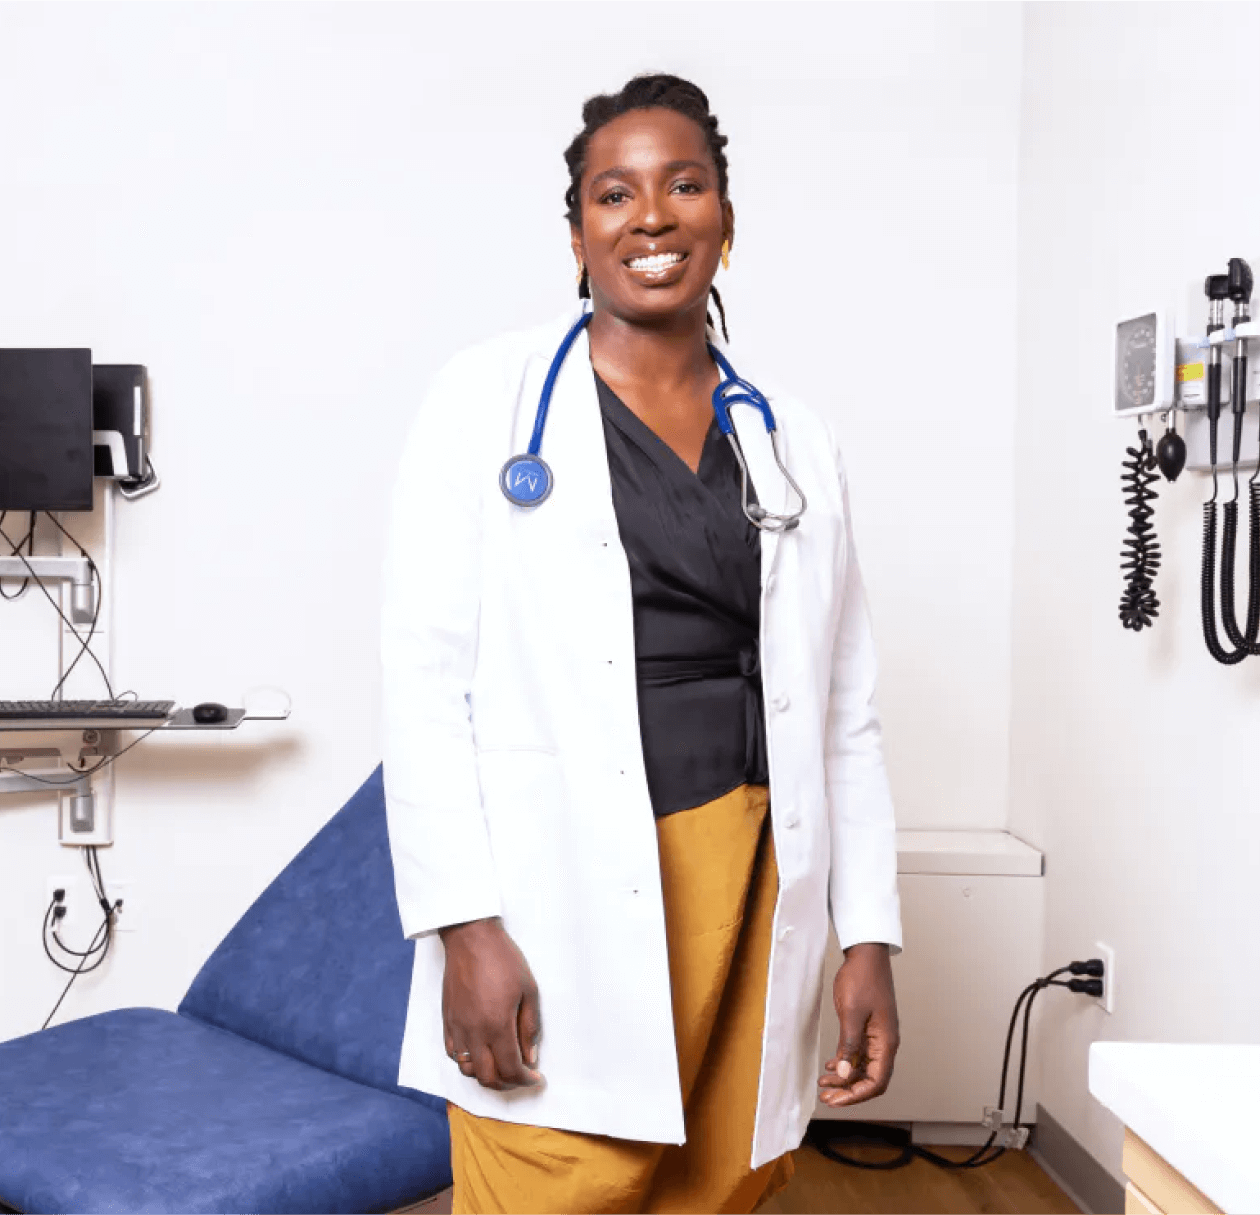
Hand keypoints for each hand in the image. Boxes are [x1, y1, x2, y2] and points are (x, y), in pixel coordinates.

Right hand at [439, 916, 543, 1090]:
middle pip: (487, 1078)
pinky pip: (453, 1054)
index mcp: (496, 1025)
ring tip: (501, 1066)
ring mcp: (457, 1027)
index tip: (536, 1077)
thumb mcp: (529, 989)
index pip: (511, 1069)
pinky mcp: (446, 1020)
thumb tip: (531, 1056)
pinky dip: (468, 1062)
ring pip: (467, 1070)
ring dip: (486, 1075)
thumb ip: (530, 1026)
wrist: (470, 937)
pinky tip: (480, 1052)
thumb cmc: (503, 959)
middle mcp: (473, 1032)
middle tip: (520, 1076)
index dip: (526, 1079)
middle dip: (507, 1084)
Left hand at [818, 941, 898, 1106]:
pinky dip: (846, 1062)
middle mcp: (884, 1043)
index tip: (836, 1101)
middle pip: (870, 1079)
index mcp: (886, 1042)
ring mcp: (877, 1035)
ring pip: (863, 1067)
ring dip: (845, 1078)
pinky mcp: (868, 1027)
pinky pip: (859, 1053)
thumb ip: (849, 1045)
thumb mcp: (850, 1013)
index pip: (877, 1082)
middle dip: (849, 1091)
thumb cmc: (861, 979)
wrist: (865, 954)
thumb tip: (846, 1075)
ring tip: (824, 1084)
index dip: (857, 1095)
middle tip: (826, 1098)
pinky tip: (831, 1065)